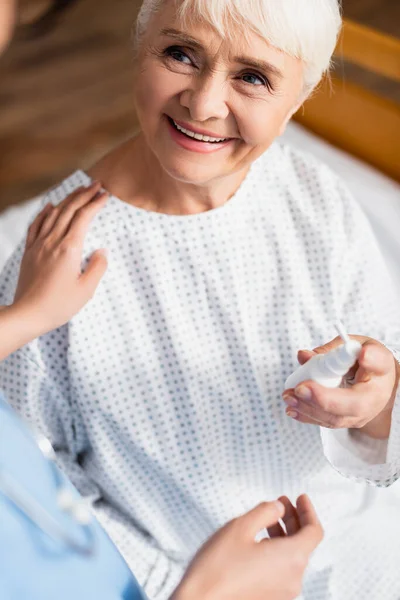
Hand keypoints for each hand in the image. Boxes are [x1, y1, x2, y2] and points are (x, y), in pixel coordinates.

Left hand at [13, 182, 107, 336]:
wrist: (28, 313)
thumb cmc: (59, 305)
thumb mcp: (86, 290)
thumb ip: (97, 267)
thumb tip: (101, 251)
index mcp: (69, 249)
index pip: (84, 218)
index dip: (95, 203)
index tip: (105, 195)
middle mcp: (52, 242)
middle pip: (69, 210)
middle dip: (84, 194)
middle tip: (96, 184)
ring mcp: (39, 245)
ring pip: (53, 214)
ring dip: (67, 199)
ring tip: (78, 190)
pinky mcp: (30, 251)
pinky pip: (36, 225)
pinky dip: (44, 212)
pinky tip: (50, 206)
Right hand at [171, 495, 322, 599]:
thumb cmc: (217, 567)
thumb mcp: (241, 527)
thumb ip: (265, 512)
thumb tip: (279, 508)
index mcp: (291, 559)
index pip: (314, 531)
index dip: (308, 511)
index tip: (300, 498)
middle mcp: (293, 579)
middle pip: (304, 544)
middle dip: (294, 520)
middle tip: (281, 503)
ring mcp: (283, 593)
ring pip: (292, 558)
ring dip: (284, 535)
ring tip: (268, 520)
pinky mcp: (271, 599)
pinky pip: (282, 571)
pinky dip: (277, 552)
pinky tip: (260, 542)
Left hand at [283, 336, 399, 438]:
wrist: (374, 383)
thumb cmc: (363, 359)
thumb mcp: (353, 344)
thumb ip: (331, 349)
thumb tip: (304, 356)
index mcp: (381, 368)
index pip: (379, 364)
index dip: (371, 359)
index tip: (363, 355)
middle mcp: (375, 396)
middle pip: (353, 405)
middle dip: (323, 399)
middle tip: (300, 388)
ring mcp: (360, 414)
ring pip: (335, 418)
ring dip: (309, 408)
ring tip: (289, 397)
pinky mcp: (346, 421)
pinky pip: (326, 422)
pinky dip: (307, 416)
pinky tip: (292, 409)